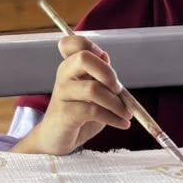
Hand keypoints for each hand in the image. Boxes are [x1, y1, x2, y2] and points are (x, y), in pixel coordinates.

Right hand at [18, 34, 130, 156]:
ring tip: (126, 113)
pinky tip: (122, 123)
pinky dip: (113, 118)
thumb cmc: (78, 113)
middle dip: (108, 73)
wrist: (57, 140)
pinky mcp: (64, 113)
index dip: (90, 45)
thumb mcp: (92, 92)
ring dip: (116, 103)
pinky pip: (93, 111)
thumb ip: (99, 75)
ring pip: (93, 89)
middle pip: (84, 58)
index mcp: (70, 65)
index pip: (72, 43)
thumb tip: (106, 58)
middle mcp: (63, 75)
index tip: (104, 59)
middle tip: (119, 90)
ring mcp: (61, 93)